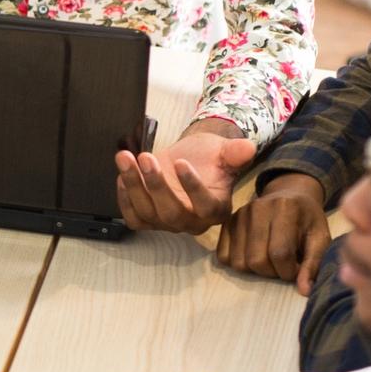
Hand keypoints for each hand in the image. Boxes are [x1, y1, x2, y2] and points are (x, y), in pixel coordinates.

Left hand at [114, 118, 255, 233]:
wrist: (187, 159)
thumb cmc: (208, 158)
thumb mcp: (224, 151)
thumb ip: (235, 152)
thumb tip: (248, 148)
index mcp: (216, 209)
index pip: (205, 207)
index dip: (192, 186)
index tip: (180, 162)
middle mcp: (192, 223)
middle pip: (172, 213)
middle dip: (156, 185)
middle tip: (147, 157)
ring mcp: (168, 224)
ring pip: (148, 213)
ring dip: (134, 185)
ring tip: (126, 158)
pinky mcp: (148, 220)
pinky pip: (133, 218)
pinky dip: (124, 199)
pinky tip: (123, 175)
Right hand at [215, 172, 333, 291]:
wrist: (289, 195)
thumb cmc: (307, 220)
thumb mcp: (320, 238)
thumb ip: (314, 263)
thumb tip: (304, 291)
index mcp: (285, 208)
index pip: (280, 253)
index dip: (289, 271)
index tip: (297, 270)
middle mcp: (257, 208)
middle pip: (257, 260)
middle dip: (272, 273)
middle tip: (283, 266)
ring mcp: (239, 215)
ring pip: (239, 262)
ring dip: (256, 271)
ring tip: (270, 261)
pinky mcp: (227, 223)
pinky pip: (224, 256)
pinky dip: (239, 264)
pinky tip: (253, 256)